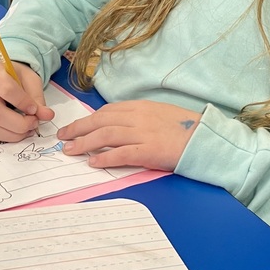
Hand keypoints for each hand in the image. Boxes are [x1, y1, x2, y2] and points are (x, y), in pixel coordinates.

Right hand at [0, 60, 54, 141]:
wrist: (0, 74)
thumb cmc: (15, 75)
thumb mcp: (30, 80)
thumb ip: (37, 98)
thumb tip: (47, 115)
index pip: (6, 90)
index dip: (22, 103)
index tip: (35, 109)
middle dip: (19, 123)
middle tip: (34, 123)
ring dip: (13, 133)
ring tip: (27, 129)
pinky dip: (5, 136)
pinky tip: (17, 132)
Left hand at [57, 100, 201, 171]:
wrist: (206, 138)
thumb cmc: (185, 128)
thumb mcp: (160, 114)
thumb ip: (139, 117)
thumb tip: (118, 125)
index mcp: (141, 107)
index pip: (107, 111)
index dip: (87, 119)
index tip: (75, 127)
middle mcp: (139, 117)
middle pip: (100, 120)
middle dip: (78, 128)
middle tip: (63, 137)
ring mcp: (144, 133)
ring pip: (106, 134)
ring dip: (84, 142)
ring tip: (70, 150)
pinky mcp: (150, 150)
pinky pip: (122, 153)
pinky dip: (105, 157)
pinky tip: (93, 162)